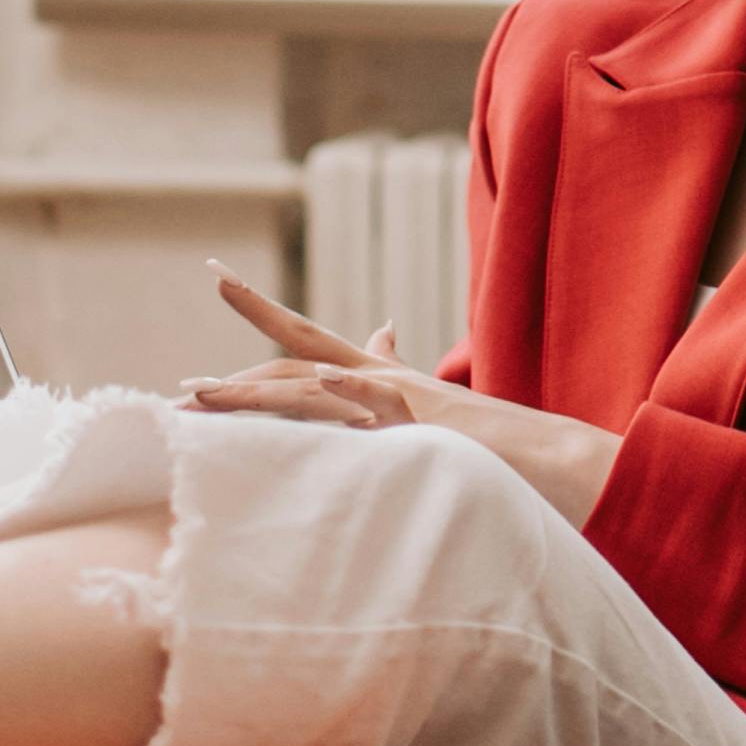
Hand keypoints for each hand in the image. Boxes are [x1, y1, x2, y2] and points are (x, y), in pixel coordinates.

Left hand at [188, 273, 622, 527]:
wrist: (564, 466)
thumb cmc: (498, 453)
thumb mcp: (432, 419)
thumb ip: (398, 383)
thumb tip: (380, 337)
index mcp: (381, 382)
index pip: (309, 340)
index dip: (261, 312)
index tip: (217, 278)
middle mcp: (385, 381)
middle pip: (298, 350)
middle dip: (239, 352)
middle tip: (181, 378)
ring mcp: (403, 400)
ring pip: (315, 383)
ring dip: (254, 392)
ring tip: (200, 397)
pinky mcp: (428, 423)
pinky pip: (377, 403)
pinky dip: (348, 393)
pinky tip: (320, 387)